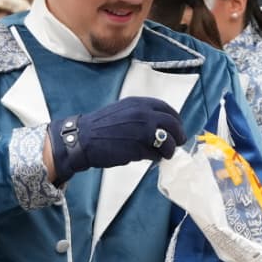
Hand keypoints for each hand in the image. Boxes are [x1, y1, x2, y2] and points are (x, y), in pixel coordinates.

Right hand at [46, 97, 185, 184]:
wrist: (83, 139)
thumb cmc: (100, 127)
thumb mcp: (122, 111)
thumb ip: (140, 114)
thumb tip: (158, 126)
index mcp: (139, 103)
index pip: (167, 109)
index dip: (175, 120)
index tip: (177, 128)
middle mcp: (144, 114)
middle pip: (173, 125)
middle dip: (178, 135)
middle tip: (178, 143)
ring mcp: (143, 131)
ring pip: (168, 142)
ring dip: (169, 150)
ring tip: (164, 155)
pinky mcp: (139, 148)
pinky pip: (156, 154)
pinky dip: (156, 158)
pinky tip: (149, 158)